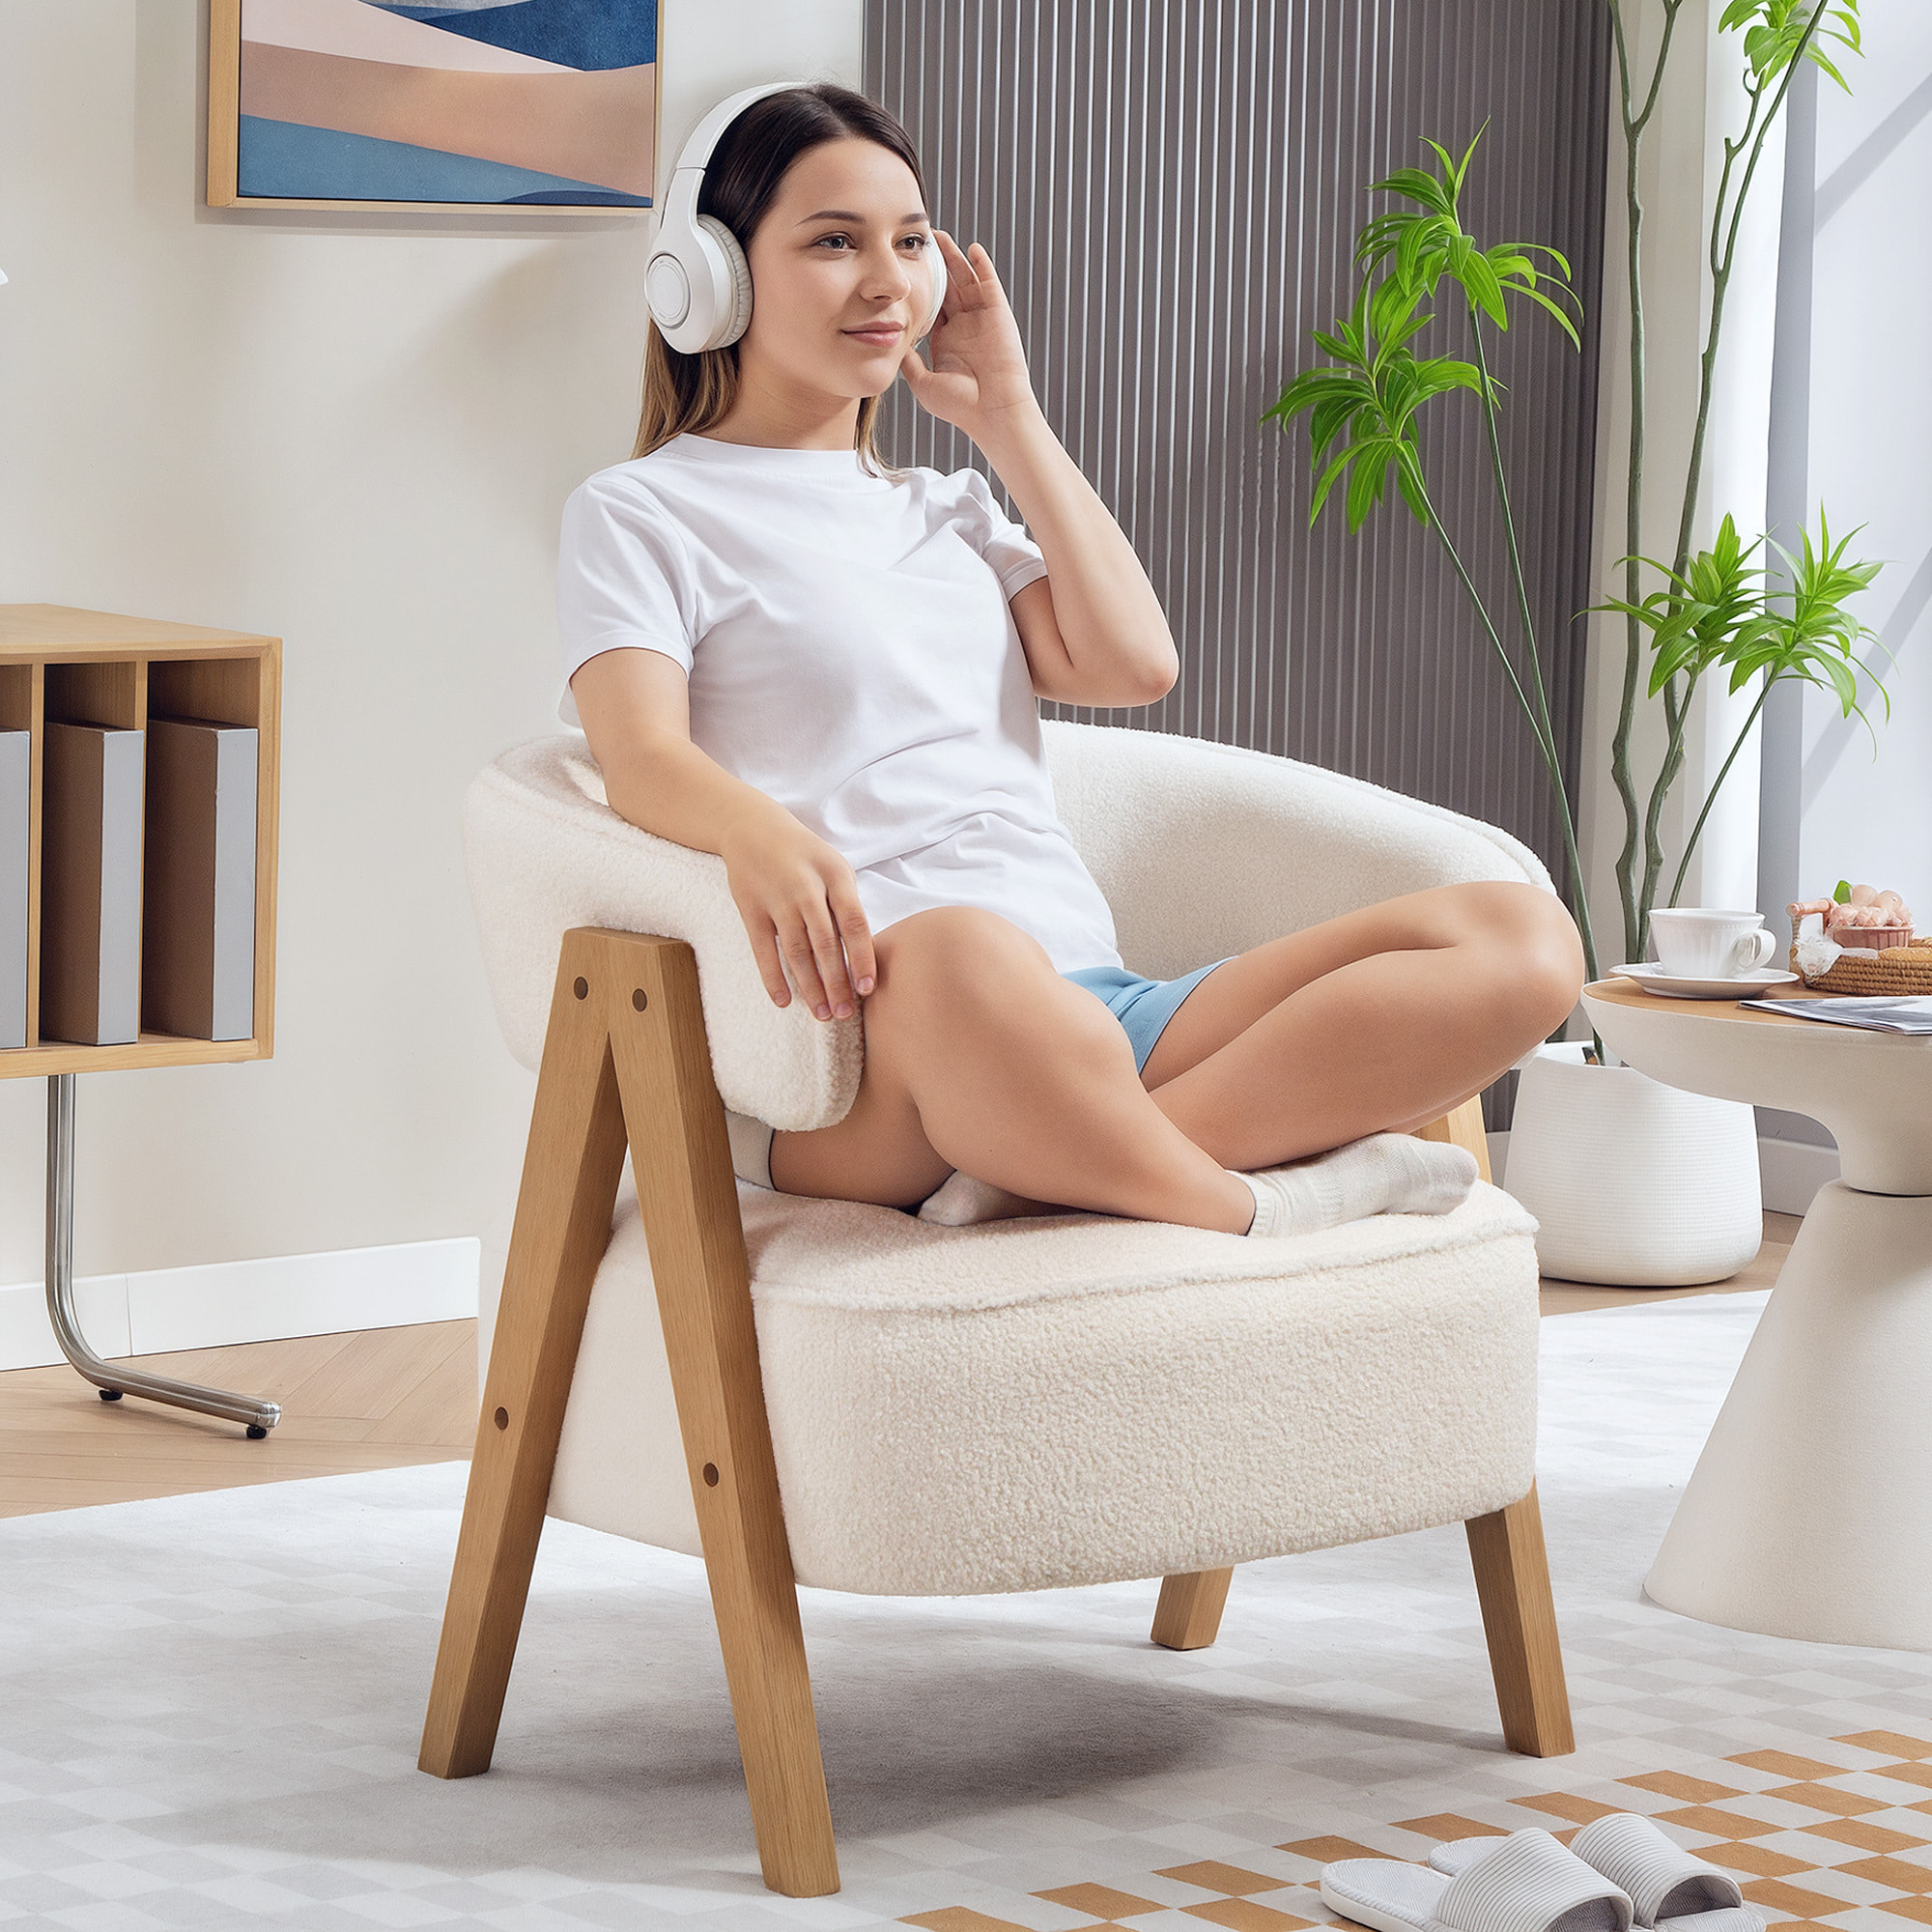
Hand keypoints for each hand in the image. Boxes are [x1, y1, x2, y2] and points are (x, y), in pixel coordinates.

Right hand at [720, 808, 875, 1021]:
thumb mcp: (834, 868)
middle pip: (825, 944)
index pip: (854, 923)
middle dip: (836, 982)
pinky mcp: (751, 910)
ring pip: (796, 952)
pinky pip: (763, 951)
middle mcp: (806, 888)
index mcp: (834, 876)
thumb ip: (847, 906)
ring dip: (810, 986)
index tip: (867, 988)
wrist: (753, 829)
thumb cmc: (805, 856)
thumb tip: (862, 955)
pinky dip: (773, 978)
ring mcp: (776, 900)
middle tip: (844, 1013)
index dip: (862, 957)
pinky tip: (784, 1001)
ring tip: (822, 1013)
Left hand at [897, 230, 1043, 443]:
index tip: (902, 270)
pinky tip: (972, 248)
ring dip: (954, 258)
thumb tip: (890, 340)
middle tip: (918, 243)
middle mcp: (964, 326)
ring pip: (966, 280)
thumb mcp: (922, 383)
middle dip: (934, 265)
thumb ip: (907, 361)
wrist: (993, 412)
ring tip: (939, 237)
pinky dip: (982, 265)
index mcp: (946, 341)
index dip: (918, 287)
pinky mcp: (998, 315)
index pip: (930, 305)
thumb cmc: (961, 406)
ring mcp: (982, 319)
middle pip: (947, 286)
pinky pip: (990, 284)